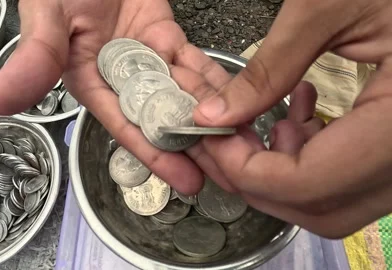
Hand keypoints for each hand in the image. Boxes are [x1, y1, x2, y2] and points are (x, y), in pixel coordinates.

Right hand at [0, 0, 225, 193]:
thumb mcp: (47, 19)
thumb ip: (33, 59)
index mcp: (92, 83)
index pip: (127, 125)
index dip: (157, 154)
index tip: (188, 181)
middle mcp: (122, 79)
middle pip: (164, 119)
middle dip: (197, 147)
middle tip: (233, 174)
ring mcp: (148, 59)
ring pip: (185, 94)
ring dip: (215, 119)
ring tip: (244, 145)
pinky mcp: (166, 37)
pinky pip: (194, 63)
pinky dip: (215, 81)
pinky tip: (240, 101)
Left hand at [191, 0, 391, 237]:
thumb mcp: (327, 10)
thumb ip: (269, 68)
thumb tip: (212, 115)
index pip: (307, 183)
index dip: (246, 170)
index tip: (211, 138)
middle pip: (319, 207)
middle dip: (257, 179)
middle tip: (224, 139)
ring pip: (333, 200)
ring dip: (282, 171)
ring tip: (269, 121)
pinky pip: (350, 175)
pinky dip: (311, 156)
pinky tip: (301, 112)